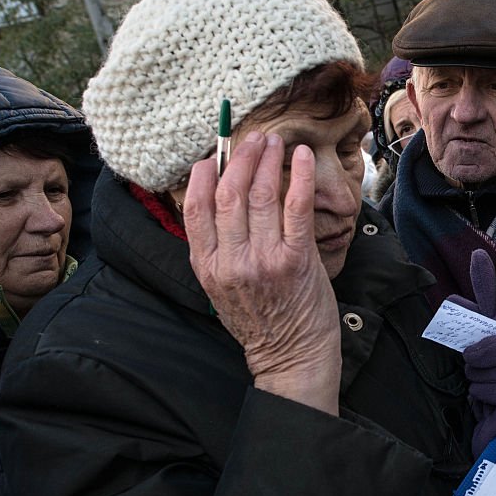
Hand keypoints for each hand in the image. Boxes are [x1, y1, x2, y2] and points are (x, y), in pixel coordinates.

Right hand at [184, 132, 339, 414]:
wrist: (291, 357)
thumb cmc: (260, 320)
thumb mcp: (220, 287)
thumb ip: (216, 249)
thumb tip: (216, 200)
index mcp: (207, 266)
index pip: (195, 207)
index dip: (203, 174)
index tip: (215, 155)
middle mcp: (231, 261)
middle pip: (228, 194)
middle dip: (240, 158)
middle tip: (254, 139)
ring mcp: (263, 260)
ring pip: (260, 196)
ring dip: (267, 161)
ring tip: (275, 141)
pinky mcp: (296, 260)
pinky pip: (295, 208)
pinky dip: (298, 176)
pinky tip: (300, 156)